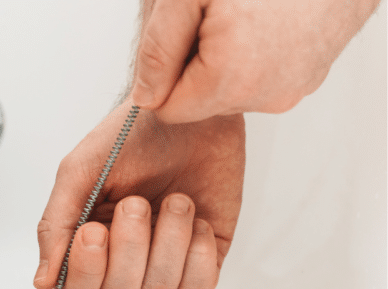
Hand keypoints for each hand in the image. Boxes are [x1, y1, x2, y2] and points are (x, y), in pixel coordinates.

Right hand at [34, 100, 244, 288]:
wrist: (185, 108)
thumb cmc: (131, 134)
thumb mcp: (78, 172)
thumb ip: (55, 226)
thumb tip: (42, 280)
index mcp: (89, 241)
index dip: (85, 273)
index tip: (93, 231)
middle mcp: (125, 256)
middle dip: (129, 249)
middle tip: (135, 203)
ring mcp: (165, 257)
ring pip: (159, 288)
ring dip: (167, 239)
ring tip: (173, 199)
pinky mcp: (203, 253)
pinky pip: (199, 285)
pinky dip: (196, 252)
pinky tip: (194, 217)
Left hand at [130, 0, 379, 122]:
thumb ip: (158, 50)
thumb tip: (145, 95)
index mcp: (230, 80)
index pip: (168, 109)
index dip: (164, 71)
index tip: (182, 34)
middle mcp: (265, 96)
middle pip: (199, 102)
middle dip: (194, 65)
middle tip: (213, 19)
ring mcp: (290, 90)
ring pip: (229, 93)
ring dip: (222, 60)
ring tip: (241, 17)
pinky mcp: (307, 79)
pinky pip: (260, 81)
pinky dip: (252, 57)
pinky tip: (263, 22)